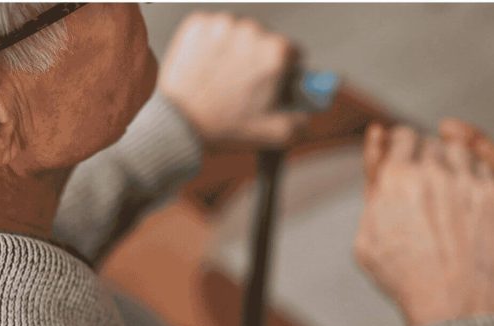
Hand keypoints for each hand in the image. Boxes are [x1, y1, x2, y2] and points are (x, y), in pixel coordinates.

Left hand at [158, 12, 307, 147]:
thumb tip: (316, 103)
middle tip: (241, 86)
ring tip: (220, 79)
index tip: (269, 84)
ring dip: (234, 50)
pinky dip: (211, 45)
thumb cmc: (226, 129)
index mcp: (276, 52)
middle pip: (265, 40)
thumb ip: (305, 117)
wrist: (177, 125)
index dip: (282, 72)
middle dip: (257, 60)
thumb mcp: (276, 134)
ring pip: (238, 34)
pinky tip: (206, 68)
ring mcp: (222, 24)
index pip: (293, 53)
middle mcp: (252, 30)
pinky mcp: (198, 23)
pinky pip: (213, 30)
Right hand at [355, 125, 493, 325]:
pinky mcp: (492, 193)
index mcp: (396, 177)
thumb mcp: (368, 238)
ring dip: (449, 161)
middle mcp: (431, 171)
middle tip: (420, 181)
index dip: (399, 145)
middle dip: (422, 155)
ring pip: (456, 150)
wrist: (452, 302)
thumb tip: (375, 149)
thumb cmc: (404, 275)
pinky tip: (465, 198)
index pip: (399, 137)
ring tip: (445, 187)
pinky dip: (472, 175)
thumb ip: (371, 189)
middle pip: (428, 142)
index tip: (402, 157)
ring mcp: (466, 180)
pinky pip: (480, 168)